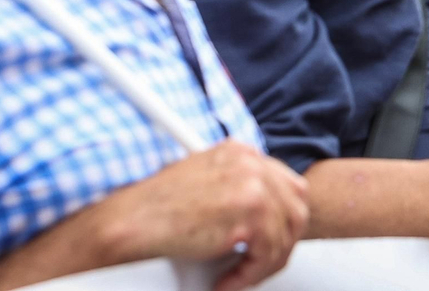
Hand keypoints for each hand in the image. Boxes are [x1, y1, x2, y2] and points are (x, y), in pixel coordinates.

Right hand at [88, 140, 308, 290]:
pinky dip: (250, 274)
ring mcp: (252, 185)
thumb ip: (237, 187)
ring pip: (285, 235)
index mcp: (241, 151)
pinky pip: (268, 253)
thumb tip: (265, 216)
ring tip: (239, 276)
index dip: (284, 219)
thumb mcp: (205, 181)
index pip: (288, 185)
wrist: (132, 221)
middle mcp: (250, 162)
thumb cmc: (156, 208)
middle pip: (296, 208)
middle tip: (260, 264)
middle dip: (282, 243)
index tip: (272, 241)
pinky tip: (228, 280)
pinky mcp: (248, 212)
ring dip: (264, 264)